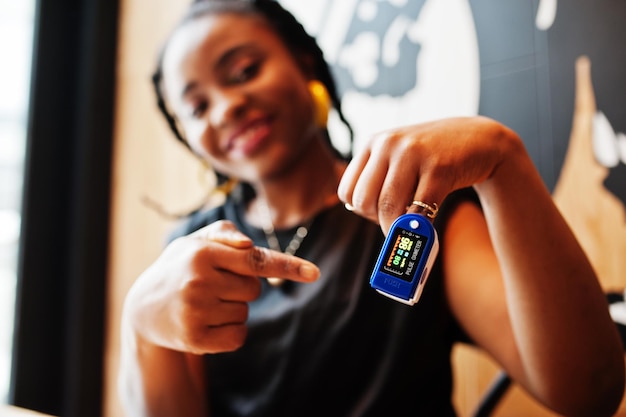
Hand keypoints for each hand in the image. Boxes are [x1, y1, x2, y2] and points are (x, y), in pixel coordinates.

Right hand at [124, 220, 319, 354]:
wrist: (144, 308)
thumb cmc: (179, 268)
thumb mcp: (195, 243)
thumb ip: (225, 235)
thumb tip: (249, 245)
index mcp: (202, 253)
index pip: (255, 260)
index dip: (288, 266)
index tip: (314, 273)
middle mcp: (198, 281)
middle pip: (254, 288)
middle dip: (241, 287)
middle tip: (213, 285)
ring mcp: (195, 311)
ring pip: (245, 312)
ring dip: (232, 309)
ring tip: (203, 303)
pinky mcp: (196, 339)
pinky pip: (238, 336)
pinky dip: (231, 332)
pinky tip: (207, 323)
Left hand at [338, 116, 517, 233]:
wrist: (479, 140)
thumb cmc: (432, 157)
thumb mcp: (398, 156)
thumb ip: (377, 177)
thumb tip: (356, 211)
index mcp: (373, 142)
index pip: (347, 190)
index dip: (360, 210)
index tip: (377, 212)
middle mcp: (388, 144)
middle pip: (364, 201)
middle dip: (377, 221)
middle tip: (395, 222)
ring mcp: (413, 153)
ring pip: (388, 207)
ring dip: (397, 228)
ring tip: (410, 228)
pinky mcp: (439, 168)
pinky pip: (418, 209)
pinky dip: (419, 226)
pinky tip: (426, 224)